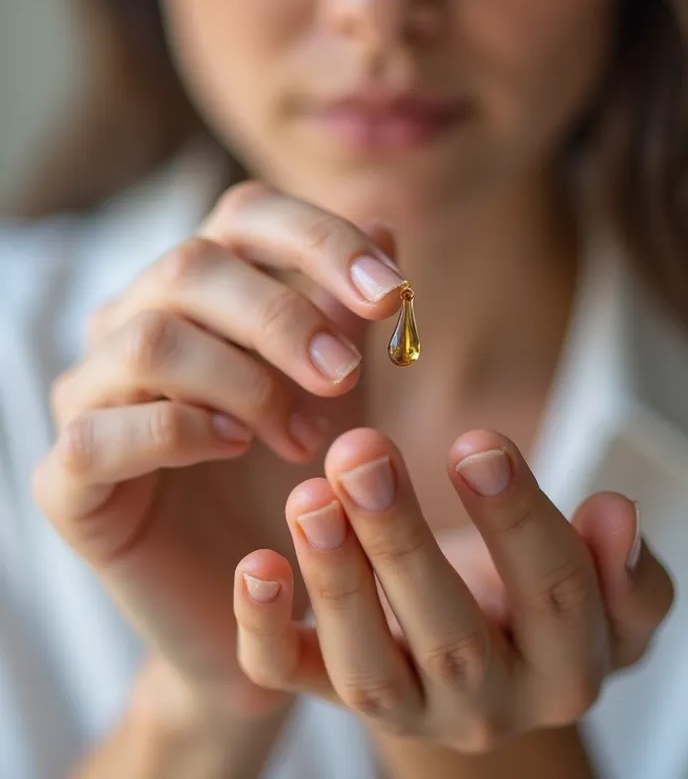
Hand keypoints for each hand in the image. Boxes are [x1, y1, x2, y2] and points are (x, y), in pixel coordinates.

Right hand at [33, 183, 404, 716]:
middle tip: (346, 376)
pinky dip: (178, 433)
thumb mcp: (339, 390)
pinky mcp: (65, 476)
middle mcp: (131, 321)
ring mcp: (88, 394)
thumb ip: (351, 316)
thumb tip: (387, 230)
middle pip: (192, 265)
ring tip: (303, 435)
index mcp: (198, 286)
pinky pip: (101, 434)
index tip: (392, 297)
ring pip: (148, 340)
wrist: (256, 595)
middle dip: (284, 318)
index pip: (244, 214)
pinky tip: (233, 451)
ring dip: (244, 382)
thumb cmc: (294, 475)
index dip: (320, 240)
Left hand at [234, 427, 673, 750]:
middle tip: (363, 453)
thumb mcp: (604, 590)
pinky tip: (255, 564)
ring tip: (309, 496)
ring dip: (334, 579)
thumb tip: (616, 512)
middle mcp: (484, 707)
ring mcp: (404, 709)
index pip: (551, 595)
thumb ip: (619, 564)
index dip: (516, 516)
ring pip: (364, 665)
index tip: (477, 440)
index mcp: (563, 671)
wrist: (490, 663)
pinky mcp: (332, 696)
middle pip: (447, 634)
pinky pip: (290, 679)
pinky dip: (264, 630)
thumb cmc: (542, 601)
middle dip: (401, 541)